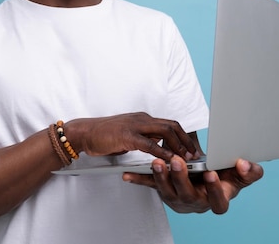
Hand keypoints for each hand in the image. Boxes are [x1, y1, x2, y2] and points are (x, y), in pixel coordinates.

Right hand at [65, 113, 197, 161]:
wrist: (84, 133)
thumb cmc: (103, 136)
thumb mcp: (128, 135)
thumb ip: (143, 138)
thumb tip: (157, 145)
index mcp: (143, 119)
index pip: (169, 124)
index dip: (182, 136)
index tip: (190, 149)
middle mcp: (142, 119)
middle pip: (172, 126)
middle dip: (185, 141)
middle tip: (194, 155)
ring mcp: (135, 126)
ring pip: (164, 131)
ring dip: (178, 146)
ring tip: (185, 158)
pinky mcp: (127, 136)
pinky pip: (149, 144)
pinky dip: (161, 152)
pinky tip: (168, 160)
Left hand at [122, 155, 263, 213]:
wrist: (210, 178)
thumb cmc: (226, 177)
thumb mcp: (242, 176)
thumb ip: (250, 172)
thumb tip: (245, 164)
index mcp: (217, 199)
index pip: (218, 201)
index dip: (215, 190)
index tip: (212, 173)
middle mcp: (196, 202)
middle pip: (188, 195)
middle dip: (181, 178)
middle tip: (177, 161)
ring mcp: (178, 197)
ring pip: (168, 192)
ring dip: (161, 177)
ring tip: (156, 162)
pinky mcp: (164, 190)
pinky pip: (150, 186)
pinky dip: (138, 180)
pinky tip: (127, 175)